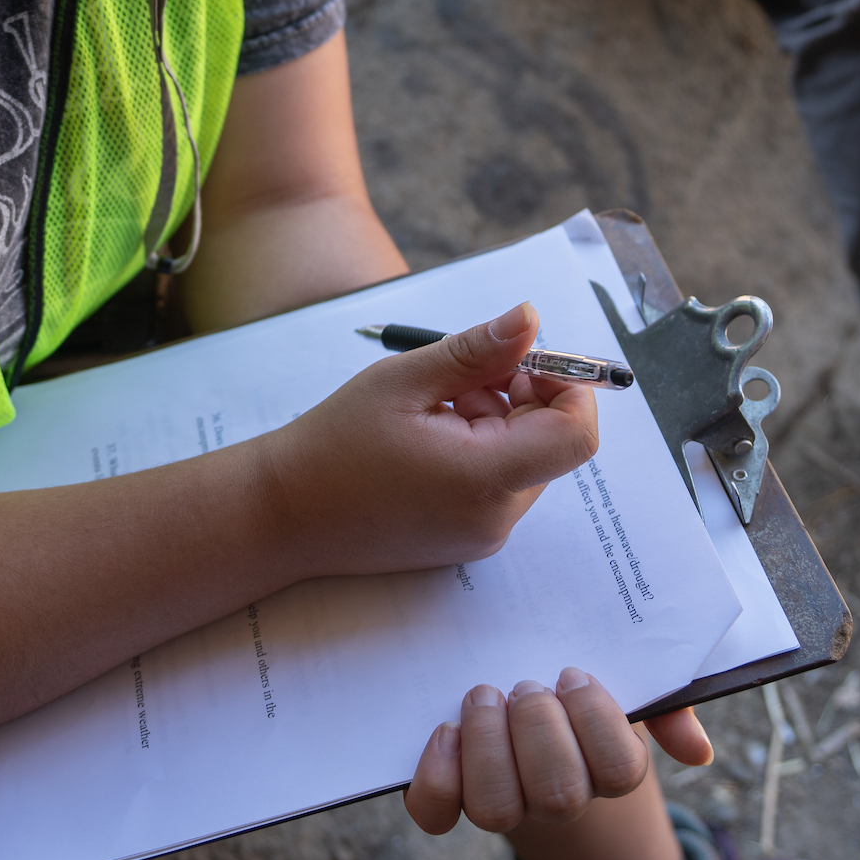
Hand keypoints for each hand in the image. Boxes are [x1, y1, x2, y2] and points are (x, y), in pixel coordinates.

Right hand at [255, 303, 599, 577]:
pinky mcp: (467, 541)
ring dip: (499, 422)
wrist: (284, 515)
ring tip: (434, 409)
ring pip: (527, 460)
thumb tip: (530, 318)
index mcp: (483, 478)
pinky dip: (482, 450)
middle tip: (462, 376)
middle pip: (552, 443)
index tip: (527, 358)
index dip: (569, 387)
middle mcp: (495, 518)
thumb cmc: (334, 444)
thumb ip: (477, 351)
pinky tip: (429, 438)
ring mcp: (482, 536)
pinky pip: (500, 484)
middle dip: (523, 397)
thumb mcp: (404, 380)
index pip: (575, 434)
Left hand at [403, 668, 713, 834]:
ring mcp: (505, 803)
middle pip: (558, 795)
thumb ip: (667, 707)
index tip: (573, 673)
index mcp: (605, 769)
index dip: (596, 721)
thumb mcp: (627, 684)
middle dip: (539, 727)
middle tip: (525, 684)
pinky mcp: (451, 799)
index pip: (619, 771)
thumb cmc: (577, 691)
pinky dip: (437, 774)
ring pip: (496, 810)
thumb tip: (697, 751)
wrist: (523, 703)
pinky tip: (445, 729)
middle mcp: (557, 798)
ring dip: (489, 745)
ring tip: (485, 696)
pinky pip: (437, 812)